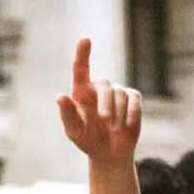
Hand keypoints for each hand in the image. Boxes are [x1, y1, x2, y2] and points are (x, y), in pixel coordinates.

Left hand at [55, 38, 141, 165]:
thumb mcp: (74, 132)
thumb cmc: (88, 141)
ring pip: (120, 95)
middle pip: (104, 85)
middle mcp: (99, 88)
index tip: (85, 39)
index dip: (82, 53)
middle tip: (104, 120)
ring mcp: (117, 92)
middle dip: (105, 103)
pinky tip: (126, 126)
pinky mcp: (133, 98)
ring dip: (116, 115)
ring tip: (112, 130)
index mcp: (81, 92)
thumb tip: (59, 96)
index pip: (81, 69)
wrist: (110, 153)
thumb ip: (67, 114)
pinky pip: (134, 101)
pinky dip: (131, 115)